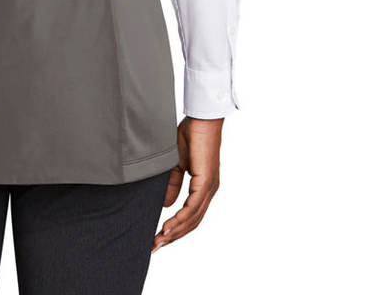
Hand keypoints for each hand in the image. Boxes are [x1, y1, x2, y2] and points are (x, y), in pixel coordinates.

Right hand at [152, 116, 222, 251]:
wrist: (202, 118)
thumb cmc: (191, 134)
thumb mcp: (176, 163)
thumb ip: (172, 184)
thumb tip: (166, 206)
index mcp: (203, 187)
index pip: (190, 215)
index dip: (175, 228)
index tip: (158, 238)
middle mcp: (209, 191)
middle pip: (192, 222)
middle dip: (173, 236)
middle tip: (155, 247)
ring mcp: (209, 187)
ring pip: (193, 218)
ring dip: (175, 231)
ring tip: (159, 240)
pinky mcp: (206, 181)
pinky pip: (194, 206)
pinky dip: (181, 218)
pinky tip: (169, 226)